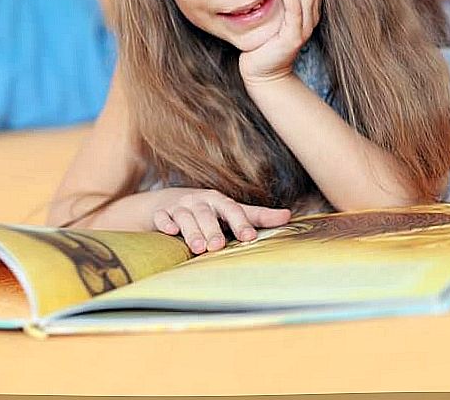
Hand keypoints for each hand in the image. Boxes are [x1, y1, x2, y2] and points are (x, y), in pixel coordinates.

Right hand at [150, 188, 291, 254]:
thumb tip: (288, 216)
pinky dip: (166, 223)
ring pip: (185, 217)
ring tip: (198, 249)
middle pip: (207, 214)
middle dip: (212, 230)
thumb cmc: (208, 210)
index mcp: (219, 201)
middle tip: (218, 246)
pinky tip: (170, 231)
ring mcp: (179, 206)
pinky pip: (162, 217)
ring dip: (191, 231)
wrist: (168, 202)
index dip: (241, 222)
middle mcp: (199, 201)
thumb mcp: (231, 211)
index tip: (249, 237)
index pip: (232, 209)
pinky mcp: (161, 213)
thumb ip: (257, 216)